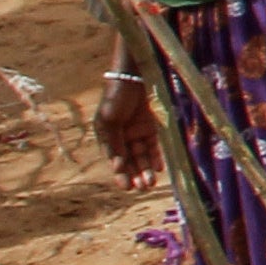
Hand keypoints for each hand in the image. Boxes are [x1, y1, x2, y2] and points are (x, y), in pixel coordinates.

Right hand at [94, 74, 164, 189]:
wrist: (133, 76)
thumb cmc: (116, 97)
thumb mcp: (110, 120)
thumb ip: (113, 142)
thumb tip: (116, 167)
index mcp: (106, 137)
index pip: (114, 160)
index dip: (120, 174)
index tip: (127, 187)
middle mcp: (120, 137)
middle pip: (129, 161)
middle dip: (135, 175)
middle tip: (142, 188)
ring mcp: (135, 133)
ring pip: (141, 156)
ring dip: (145, 169)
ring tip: (150, 182)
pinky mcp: (149, 128)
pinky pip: (152, 146)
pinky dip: (155, 157)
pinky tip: (159, 168)